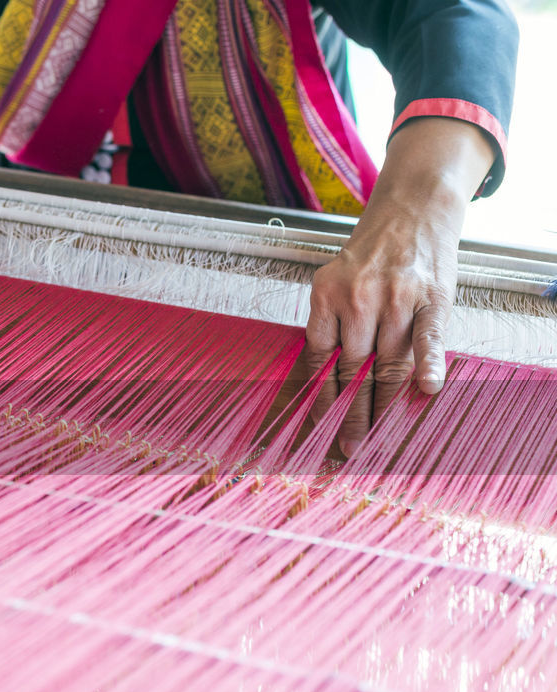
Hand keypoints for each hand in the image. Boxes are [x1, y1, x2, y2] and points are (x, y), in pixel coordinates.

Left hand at [303, 117, 494, 456]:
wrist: (413, 206)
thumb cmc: (369, 253)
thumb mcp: (333, 282)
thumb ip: (326, 327)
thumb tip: (308, 378)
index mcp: (326, 296)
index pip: (313, 360)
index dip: (304, 399)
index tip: (290, 432)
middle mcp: (359, 298)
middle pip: (348, 371)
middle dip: (339, 417)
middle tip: (331, 454)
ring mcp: (397, 299)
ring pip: (385, 364)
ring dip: (375, 408)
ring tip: (362, 444)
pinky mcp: (432, 299)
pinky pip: (429, 338)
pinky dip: (429, 364)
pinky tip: (426, 392)